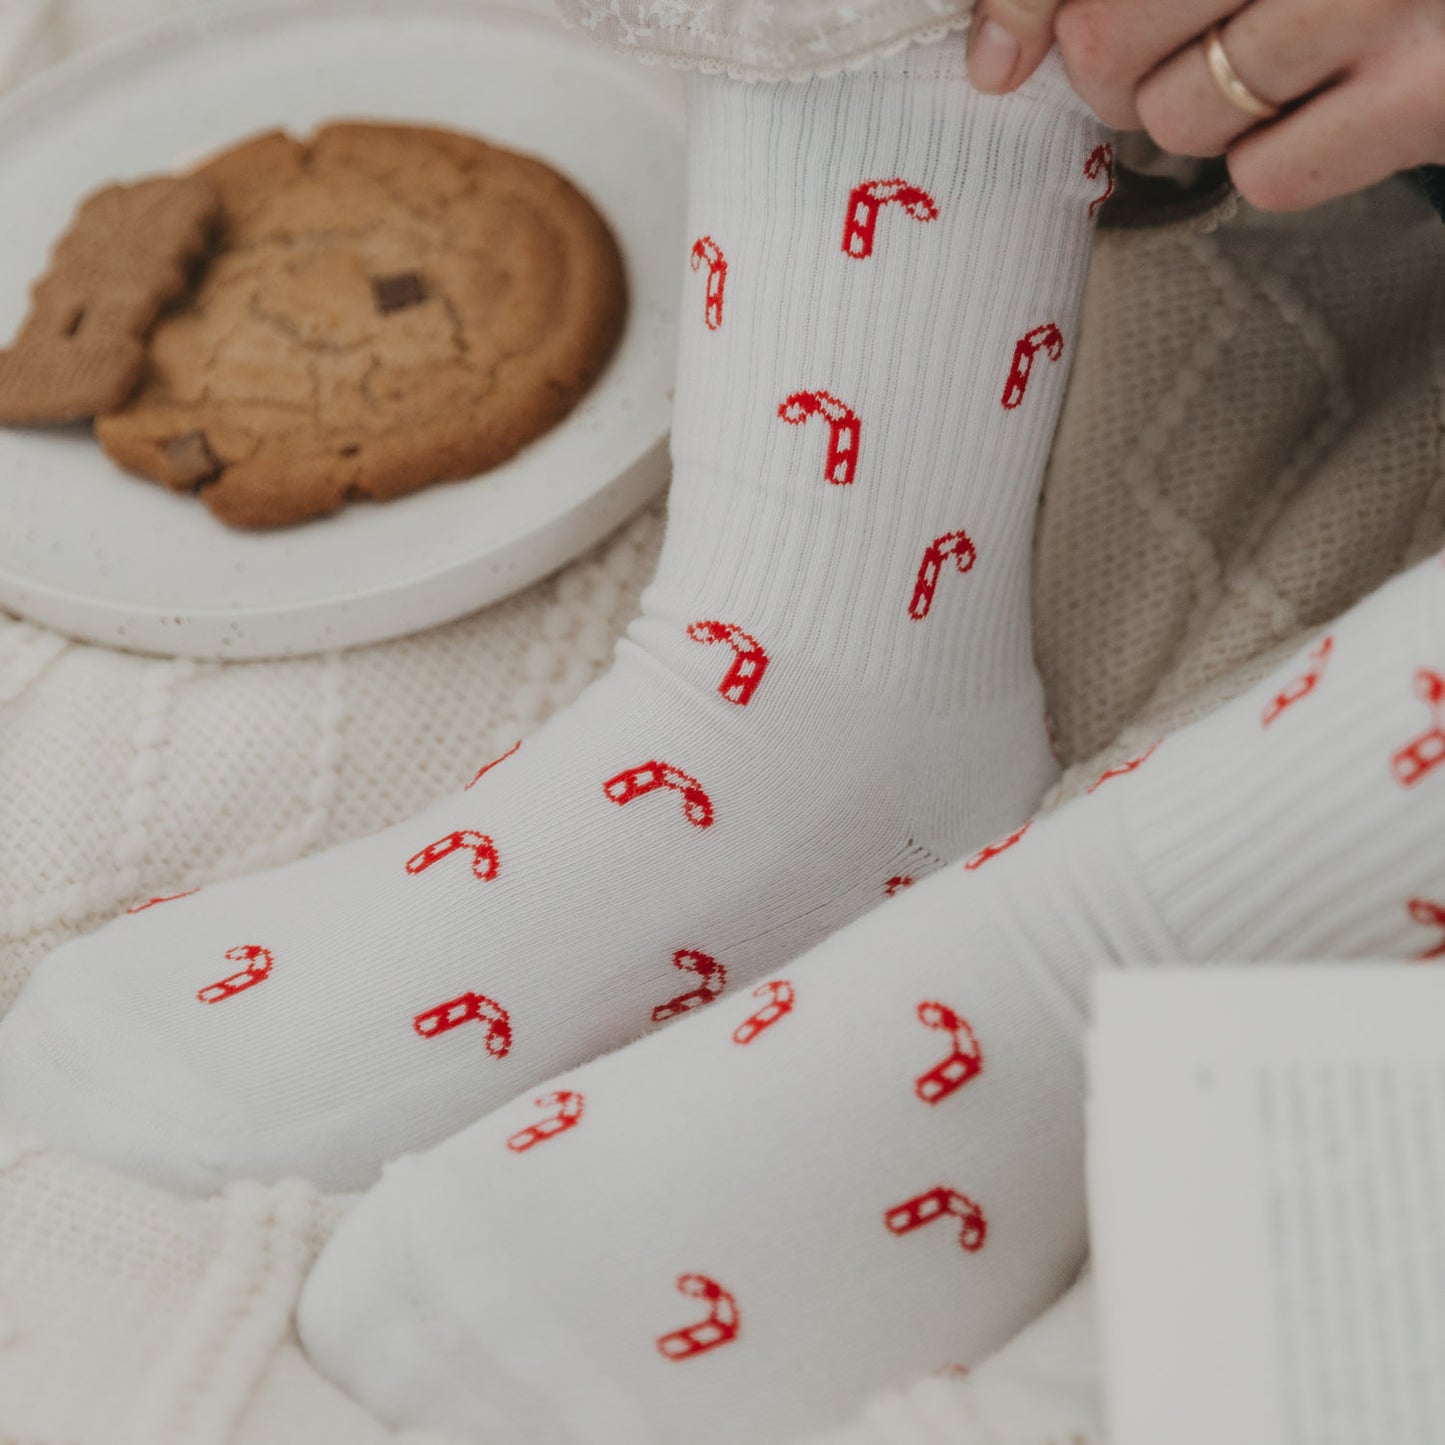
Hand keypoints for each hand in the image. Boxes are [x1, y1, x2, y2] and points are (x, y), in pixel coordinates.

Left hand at [968, 0, 1444, 212]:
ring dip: (1202, 111)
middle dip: (1117, 67)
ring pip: (1179, 118)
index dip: (1024, 9)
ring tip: (1272, 60)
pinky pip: (1264, 174)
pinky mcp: (1428, 96)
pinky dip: (1276, 158)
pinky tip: (1325, 101)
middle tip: (1171, 46)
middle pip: (1105, 40)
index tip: (1000, 58)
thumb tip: (994, 58)